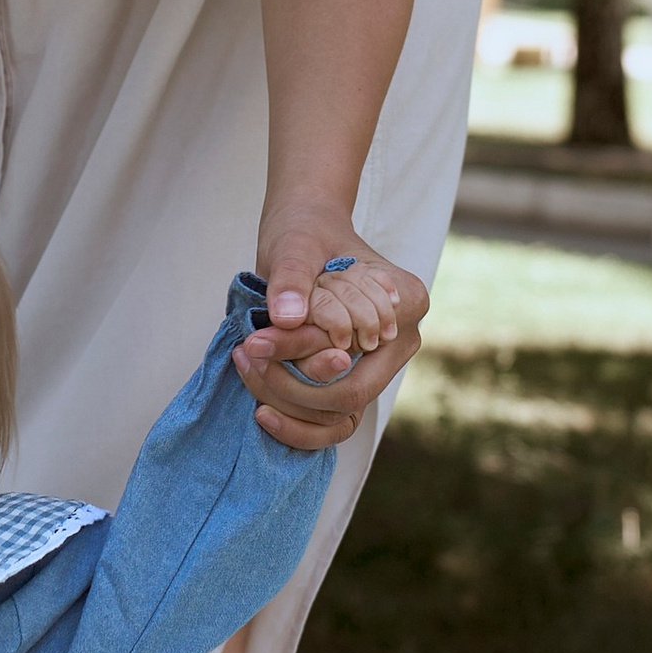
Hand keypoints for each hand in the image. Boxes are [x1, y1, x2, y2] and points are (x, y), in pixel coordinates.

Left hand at [234, 210, 428, 451]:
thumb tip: (287, 316)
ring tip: (246, 366)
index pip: (358, 352)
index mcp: (406, 301)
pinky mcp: (358, 377)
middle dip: (291, 387)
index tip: (252, 343)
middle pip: (351, 394)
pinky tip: (260, 409)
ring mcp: (383, 364)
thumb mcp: (294, 246)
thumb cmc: (305, 232)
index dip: (302, 356)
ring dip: (287, 403)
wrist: (306, 233)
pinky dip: (296, 419)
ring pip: (339, 413)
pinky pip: (333, 419)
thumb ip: (291, 279)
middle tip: (245, 357)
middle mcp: (402, 339)